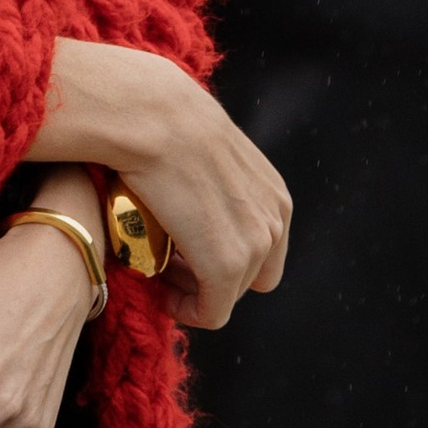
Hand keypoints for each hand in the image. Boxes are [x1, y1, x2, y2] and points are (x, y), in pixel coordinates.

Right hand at [32, 38, 288, 331]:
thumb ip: (214, 178)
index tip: (183, 252)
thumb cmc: (165, 124)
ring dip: (194, 291)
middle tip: (168, 263)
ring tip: (158, 269)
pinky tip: (161, 292)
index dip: (223, 259)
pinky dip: (187, 310)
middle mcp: (275, 219)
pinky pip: (212, 312)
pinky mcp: (227, 265)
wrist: (151, 116)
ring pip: (228, 295)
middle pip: (250, 278)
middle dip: (211, 277)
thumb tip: (188, 192)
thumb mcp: (209, 152)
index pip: (263, 253)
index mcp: (275, 194)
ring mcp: (255, 243)